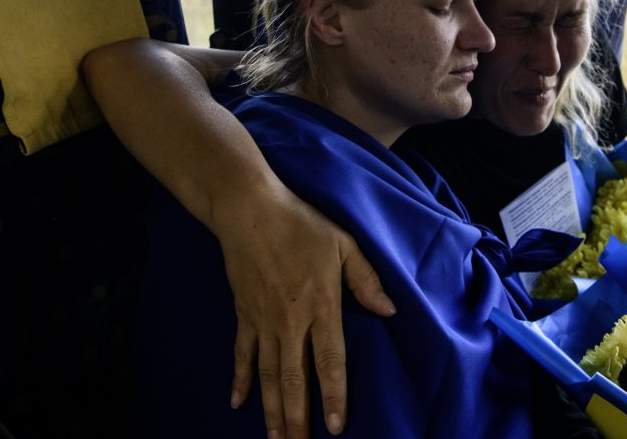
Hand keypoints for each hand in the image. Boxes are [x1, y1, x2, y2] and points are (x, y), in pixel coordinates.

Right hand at [217, 185, 395, 438]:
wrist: (249, 210)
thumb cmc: (302, 224)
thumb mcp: (344, 244)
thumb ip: (366, 280)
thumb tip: (389, 311)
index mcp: (320, 304)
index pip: (328, 360)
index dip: (333, 395)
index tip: (335, 426)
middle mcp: (290, 321)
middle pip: (293, 378)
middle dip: (298, 417)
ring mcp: (263, 320)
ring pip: (267, 375)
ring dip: (272, 410)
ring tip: (276, 438)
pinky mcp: (244, 314)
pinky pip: (242, 354)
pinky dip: (239, 380)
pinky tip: (237, 403)